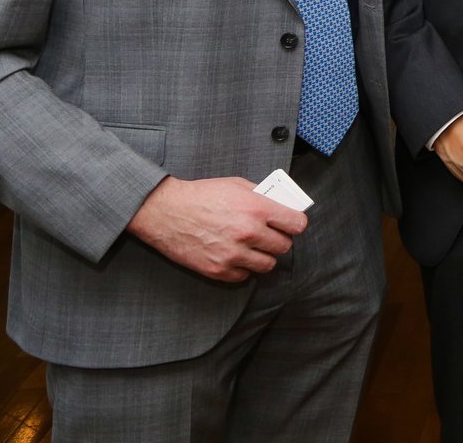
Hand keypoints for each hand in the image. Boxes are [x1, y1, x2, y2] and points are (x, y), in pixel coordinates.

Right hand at [126, 176, 306, 282]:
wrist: (165, 211)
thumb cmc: (201, 195)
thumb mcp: (237, 185)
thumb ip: (262, 196)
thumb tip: (282, 206)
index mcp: (257, 209)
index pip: (297, 224)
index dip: (295, 224)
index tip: (291, 224)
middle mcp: (248, 233)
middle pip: (284, 246)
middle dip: (279, 240)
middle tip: (270, 235)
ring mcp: (232, 254)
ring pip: (267, 265)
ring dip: (263, 256)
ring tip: (254, 247)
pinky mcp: (217, 270)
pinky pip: (243, 277)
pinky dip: (242, 269)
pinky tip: (235, 256)